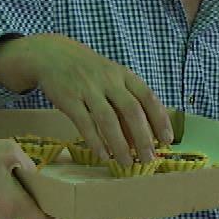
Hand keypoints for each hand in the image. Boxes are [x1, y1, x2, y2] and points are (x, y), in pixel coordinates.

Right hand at [0, 34, 173, 164]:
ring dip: (120, 145)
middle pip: (131, 111)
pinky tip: (103, 156)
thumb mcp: (112, 77)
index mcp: (124, 75)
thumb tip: (142, 135)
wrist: (52, 54)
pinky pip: (84, 123)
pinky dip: (95, 142)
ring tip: (127, 163)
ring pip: (108, 120)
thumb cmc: (89, 71)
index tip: (166, 141)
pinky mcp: (69, 98)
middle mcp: (109, 80)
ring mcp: (88, 89)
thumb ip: (126, 100)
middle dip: (143, 138)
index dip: (160, 120)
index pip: (148, 97)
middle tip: (148, 159)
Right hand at [0, 140, 63, 218]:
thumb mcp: (8, 150)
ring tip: (19, 175)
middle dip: (41, 200)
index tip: (66, 211)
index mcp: (17, 205)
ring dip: (24, 196)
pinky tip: (5, 178)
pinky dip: (12, 196)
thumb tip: (41, 171)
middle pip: (34, 214)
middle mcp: (8, 217)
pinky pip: (8, 207)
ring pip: (21, 210)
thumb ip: (30, 161)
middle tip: (44, 180)